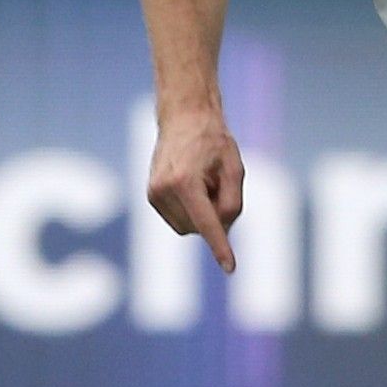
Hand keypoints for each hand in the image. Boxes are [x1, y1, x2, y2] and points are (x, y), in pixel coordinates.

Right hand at [147, 112, 244, 272]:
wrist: (184, 118)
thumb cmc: (214, 141)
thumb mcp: (235, 169)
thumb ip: (232, 203)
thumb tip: (220, 232)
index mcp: (185, 181)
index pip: (206, 222)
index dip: (220, 246)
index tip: (230, 268)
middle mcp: (164, 190)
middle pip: (200, 227)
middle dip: (214, 215)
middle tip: (218, 184)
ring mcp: (154, 195)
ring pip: (188, 228)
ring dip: (202, 213)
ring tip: (203, 181)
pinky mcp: (151, 197)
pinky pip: (179, 220)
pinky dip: (191, 210)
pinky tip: (192, 184)